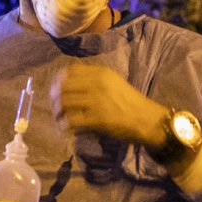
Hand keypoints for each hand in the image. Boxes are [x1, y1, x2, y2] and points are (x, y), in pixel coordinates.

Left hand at [50, 62, 169, 148]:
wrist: (147, 119)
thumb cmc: (130, 102)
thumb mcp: (113, 83)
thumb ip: (94, 80)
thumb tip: (69, 84)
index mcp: (101, 73)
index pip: (69, 71)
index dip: (57, 81)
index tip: (55, 90)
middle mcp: (97, 84)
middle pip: (63, 87)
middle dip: (54, 99)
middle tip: (55, 109)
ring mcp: (97, 101)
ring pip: (64, 103)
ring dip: (58, 114)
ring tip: (60, 120)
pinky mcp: (97, 118)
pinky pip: (72, 121)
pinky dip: (65, 126)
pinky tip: (66, 130)